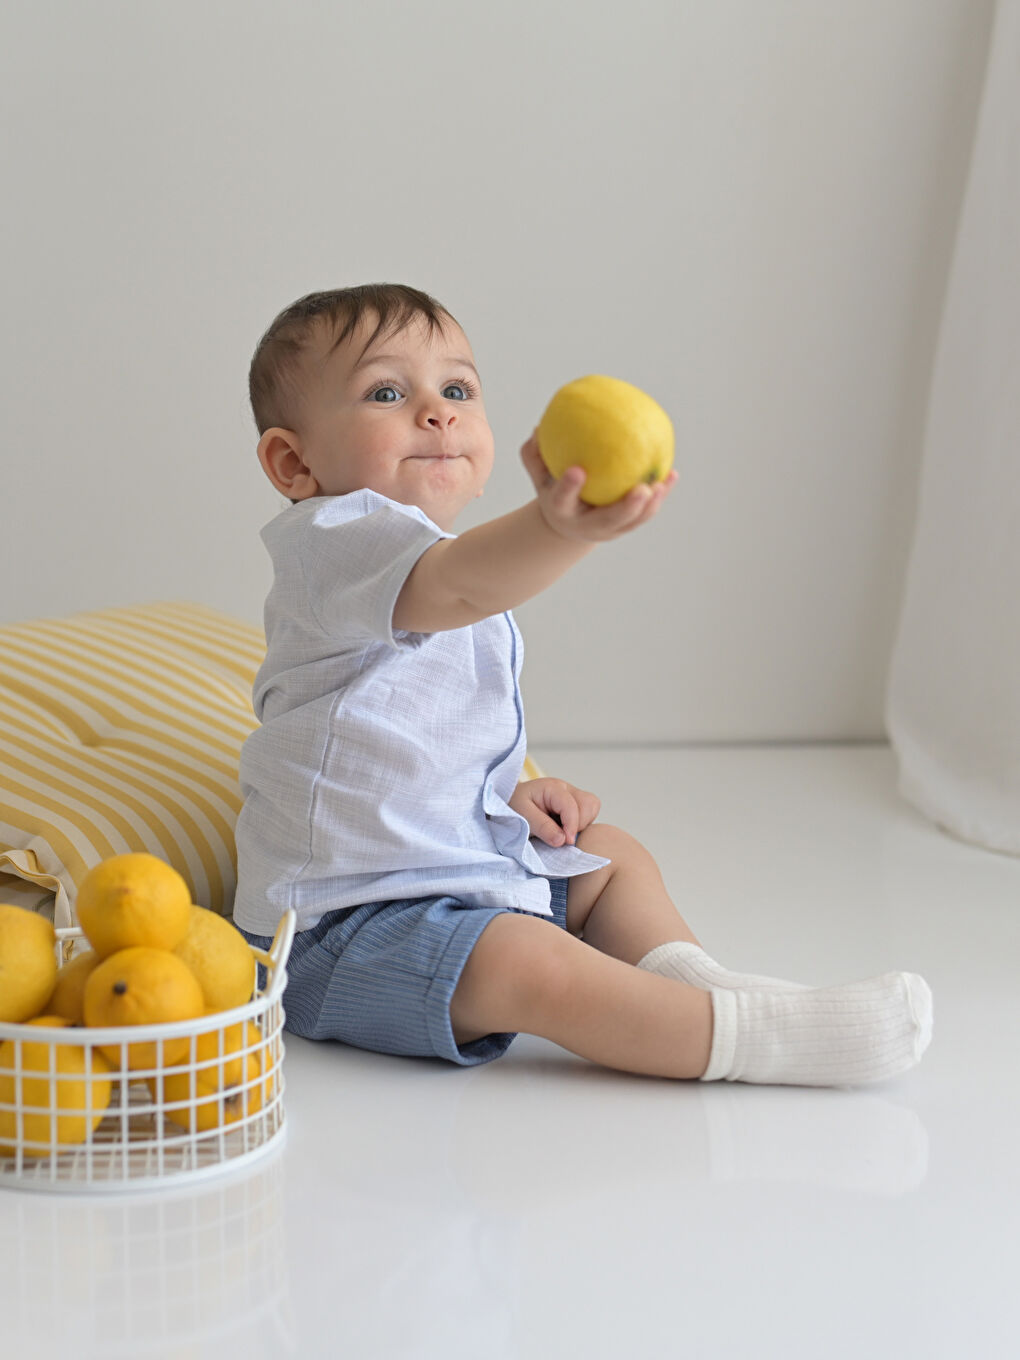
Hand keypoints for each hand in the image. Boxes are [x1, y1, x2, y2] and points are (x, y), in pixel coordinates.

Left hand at [507, 777, 600, 846]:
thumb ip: (542, 827)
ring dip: (582, 824)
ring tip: (562, 832)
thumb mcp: (522, 816)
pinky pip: (589, 815)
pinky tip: (564, 830)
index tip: (566, 843)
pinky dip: (581, 825)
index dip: (572, 826)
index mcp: (552, 787)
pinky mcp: (574, 805)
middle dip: (579, 824)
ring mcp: (572, 796)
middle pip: (589, 804)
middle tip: (561, 837)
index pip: (571, 805)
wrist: (507, 804)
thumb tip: (562, 840)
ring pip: (592, 808)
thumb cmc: (512, 807)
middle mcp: (566, 789)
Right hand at [520, 429, 678, 543]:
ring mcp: (609, 529)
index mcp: (563, 511)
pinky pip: (646, 512)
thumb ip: (535, 455)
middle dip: (626, 508)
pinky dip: (660, 495)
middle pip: (608, 521)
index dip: (569, 487)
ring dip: (649, 506)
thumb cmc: (554, 489)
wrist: (568, 524)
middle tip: (642, 489)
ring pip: (632, 521)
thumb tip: (539, 427)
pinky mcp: (626, 527)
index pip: (563, 500)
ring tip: (662, 484)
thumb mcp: (539, 476)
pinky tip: (672, 474)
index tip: (577, 469)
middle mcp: (587, 525)